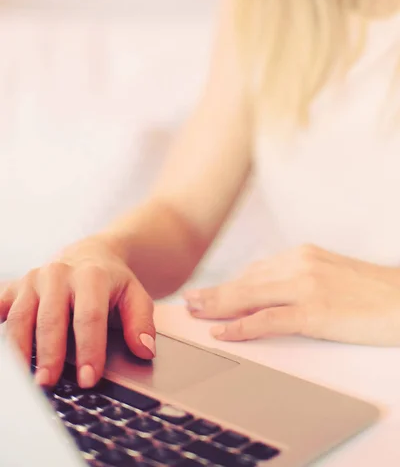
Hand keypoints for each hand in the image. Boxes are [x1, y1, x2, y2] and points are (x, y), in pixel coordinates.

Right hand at [0, 236, 154, 387]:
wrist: (90, 255)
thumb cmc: (112, 282)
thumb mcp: (135, 295)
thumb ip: (141, 322)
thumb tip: (144, 349)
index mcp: (91, 276)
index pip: (89, 316)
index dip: (89, 349)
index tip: (88, 378)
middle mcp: (58, 274)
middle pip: (51, 318)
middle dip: (50, 353)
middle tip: (49, 383)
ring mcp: (33, 279)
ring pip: (20, 316)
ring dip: (20, 349)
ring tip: (24, 378)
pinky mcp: (15, 287)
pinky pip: (0, 306)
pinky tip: (4, 353)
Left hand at [184, 245, 399, 345]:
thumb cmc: (372, 291)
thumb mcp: (331, 275)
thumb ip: (300, 279)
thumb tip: (270, 294)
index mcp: (304, 255)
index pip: (257, 270)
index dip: (231, 283)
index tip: (212, 290)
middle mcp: (300, 264)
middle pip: (246, 280)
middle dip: (215, 291)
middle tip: (190, 300)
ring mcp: (306, 286)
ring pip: (250, 295)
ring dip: (218, 305)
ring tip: (195, 313)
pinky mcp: (315, 311)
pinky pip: (269, 319)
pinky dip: (242, 326)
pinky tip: (223, 332)